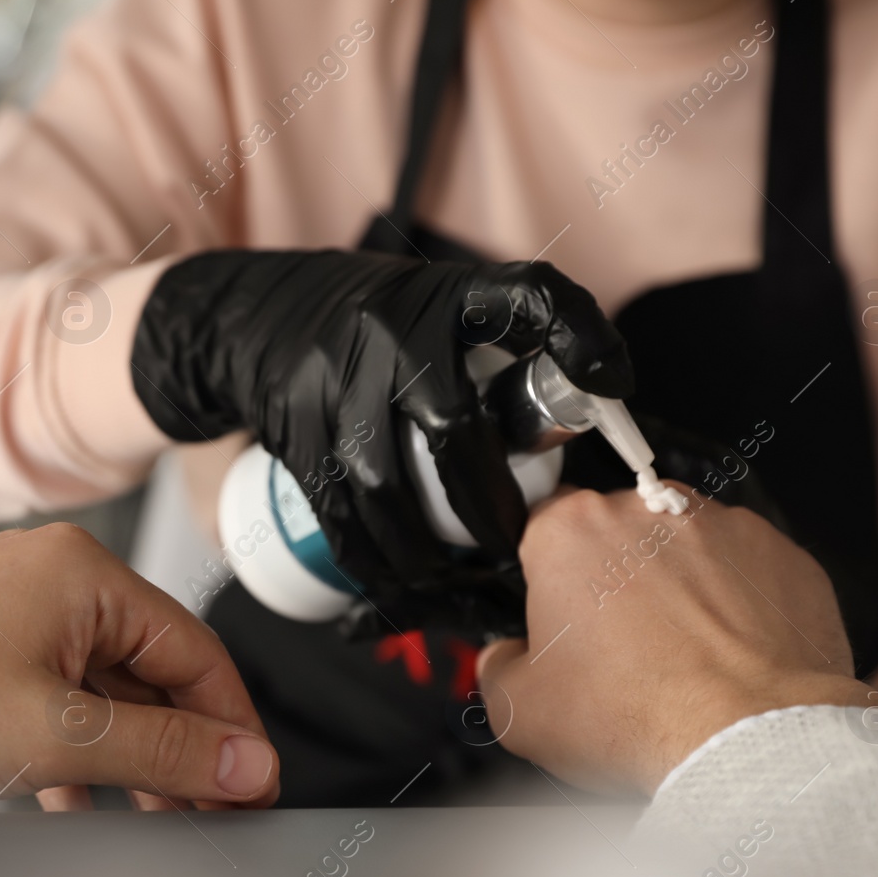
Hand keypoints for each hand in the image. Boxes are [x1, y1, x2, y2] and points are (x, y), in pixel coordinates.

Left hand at [0, 523, 279, 809]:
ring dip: (130, 753)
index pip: (197, 650)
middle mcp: (55, 578)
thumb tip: (243, 759)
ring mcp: (15, 610)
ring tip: (152, 813)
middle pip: (154, 669)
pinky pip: (57, 694)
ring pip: (105, 687)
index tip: (251, 781)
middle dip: (181, 745)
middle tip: (207, 807)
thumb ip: (163, 749)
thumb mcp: (57, 733)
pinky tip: (81, 800)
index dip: (232, 725)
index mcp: (86, 573)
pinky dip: (78, 746)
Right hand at [131, 250, 633, 627]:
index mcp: (450, 297)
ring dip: (423, 549)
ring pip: (383, 485)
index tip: (612, 385)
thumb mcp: (455, 309)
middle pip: (451, 427)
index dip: (576, 335)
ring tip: (453, 577)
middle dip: (486, 505)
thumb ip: (525, 339)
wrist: (265, 317)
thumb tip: (606, 393)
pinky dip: (368, 559)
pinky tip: (396, 580)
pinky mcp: (292, 425)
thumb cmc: (387, 328)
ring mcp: (336, 379)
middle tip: (513, 549)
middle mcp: (393, 330)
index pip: (528, 296)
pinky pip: (334, 508)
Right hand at [476, 488, 857, 795]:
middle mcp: (646, 512)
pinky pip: (749, 570)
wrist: (750, 741)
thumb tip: (505, 661)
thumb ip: (497, 666)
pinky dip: (739, 604)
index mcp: (571, 531)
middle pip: (614, 533)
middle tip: (615, 647)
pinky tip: (727, 658)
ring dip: (678, 588)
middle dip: (611, 578)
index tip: (554, 610)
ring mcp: (722, 527)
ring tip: (679, 660)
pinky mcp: (782, 555)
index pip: (538, 526)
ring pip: (683, 547)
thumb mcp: (520, 711)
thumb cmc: (643, 714)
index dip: (542, 575)